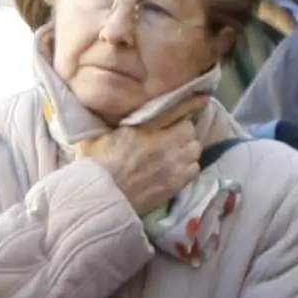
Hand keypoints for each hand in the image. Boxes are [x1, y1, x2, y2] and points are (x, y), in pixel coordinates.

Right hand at [70, 107, 203, 213]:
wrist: (102, 198)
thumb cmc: (95, 166)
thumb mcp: (97, 136)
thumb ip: (110, 122)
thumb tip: (111, 112)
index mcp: (143, 128)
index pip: (174, 111)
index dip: (190, 104)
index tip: (202, 98)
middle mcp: (163, 144)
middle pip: (190, 130)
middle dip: (183, 130)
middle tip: (173, 134)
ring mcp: (172, 166)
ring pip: (195, 149)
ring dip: (188, 148)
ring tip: (177, 151)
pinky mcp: (176, 184)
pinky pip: (194, 169)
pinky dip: (189, 166)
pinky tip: (178, 168)